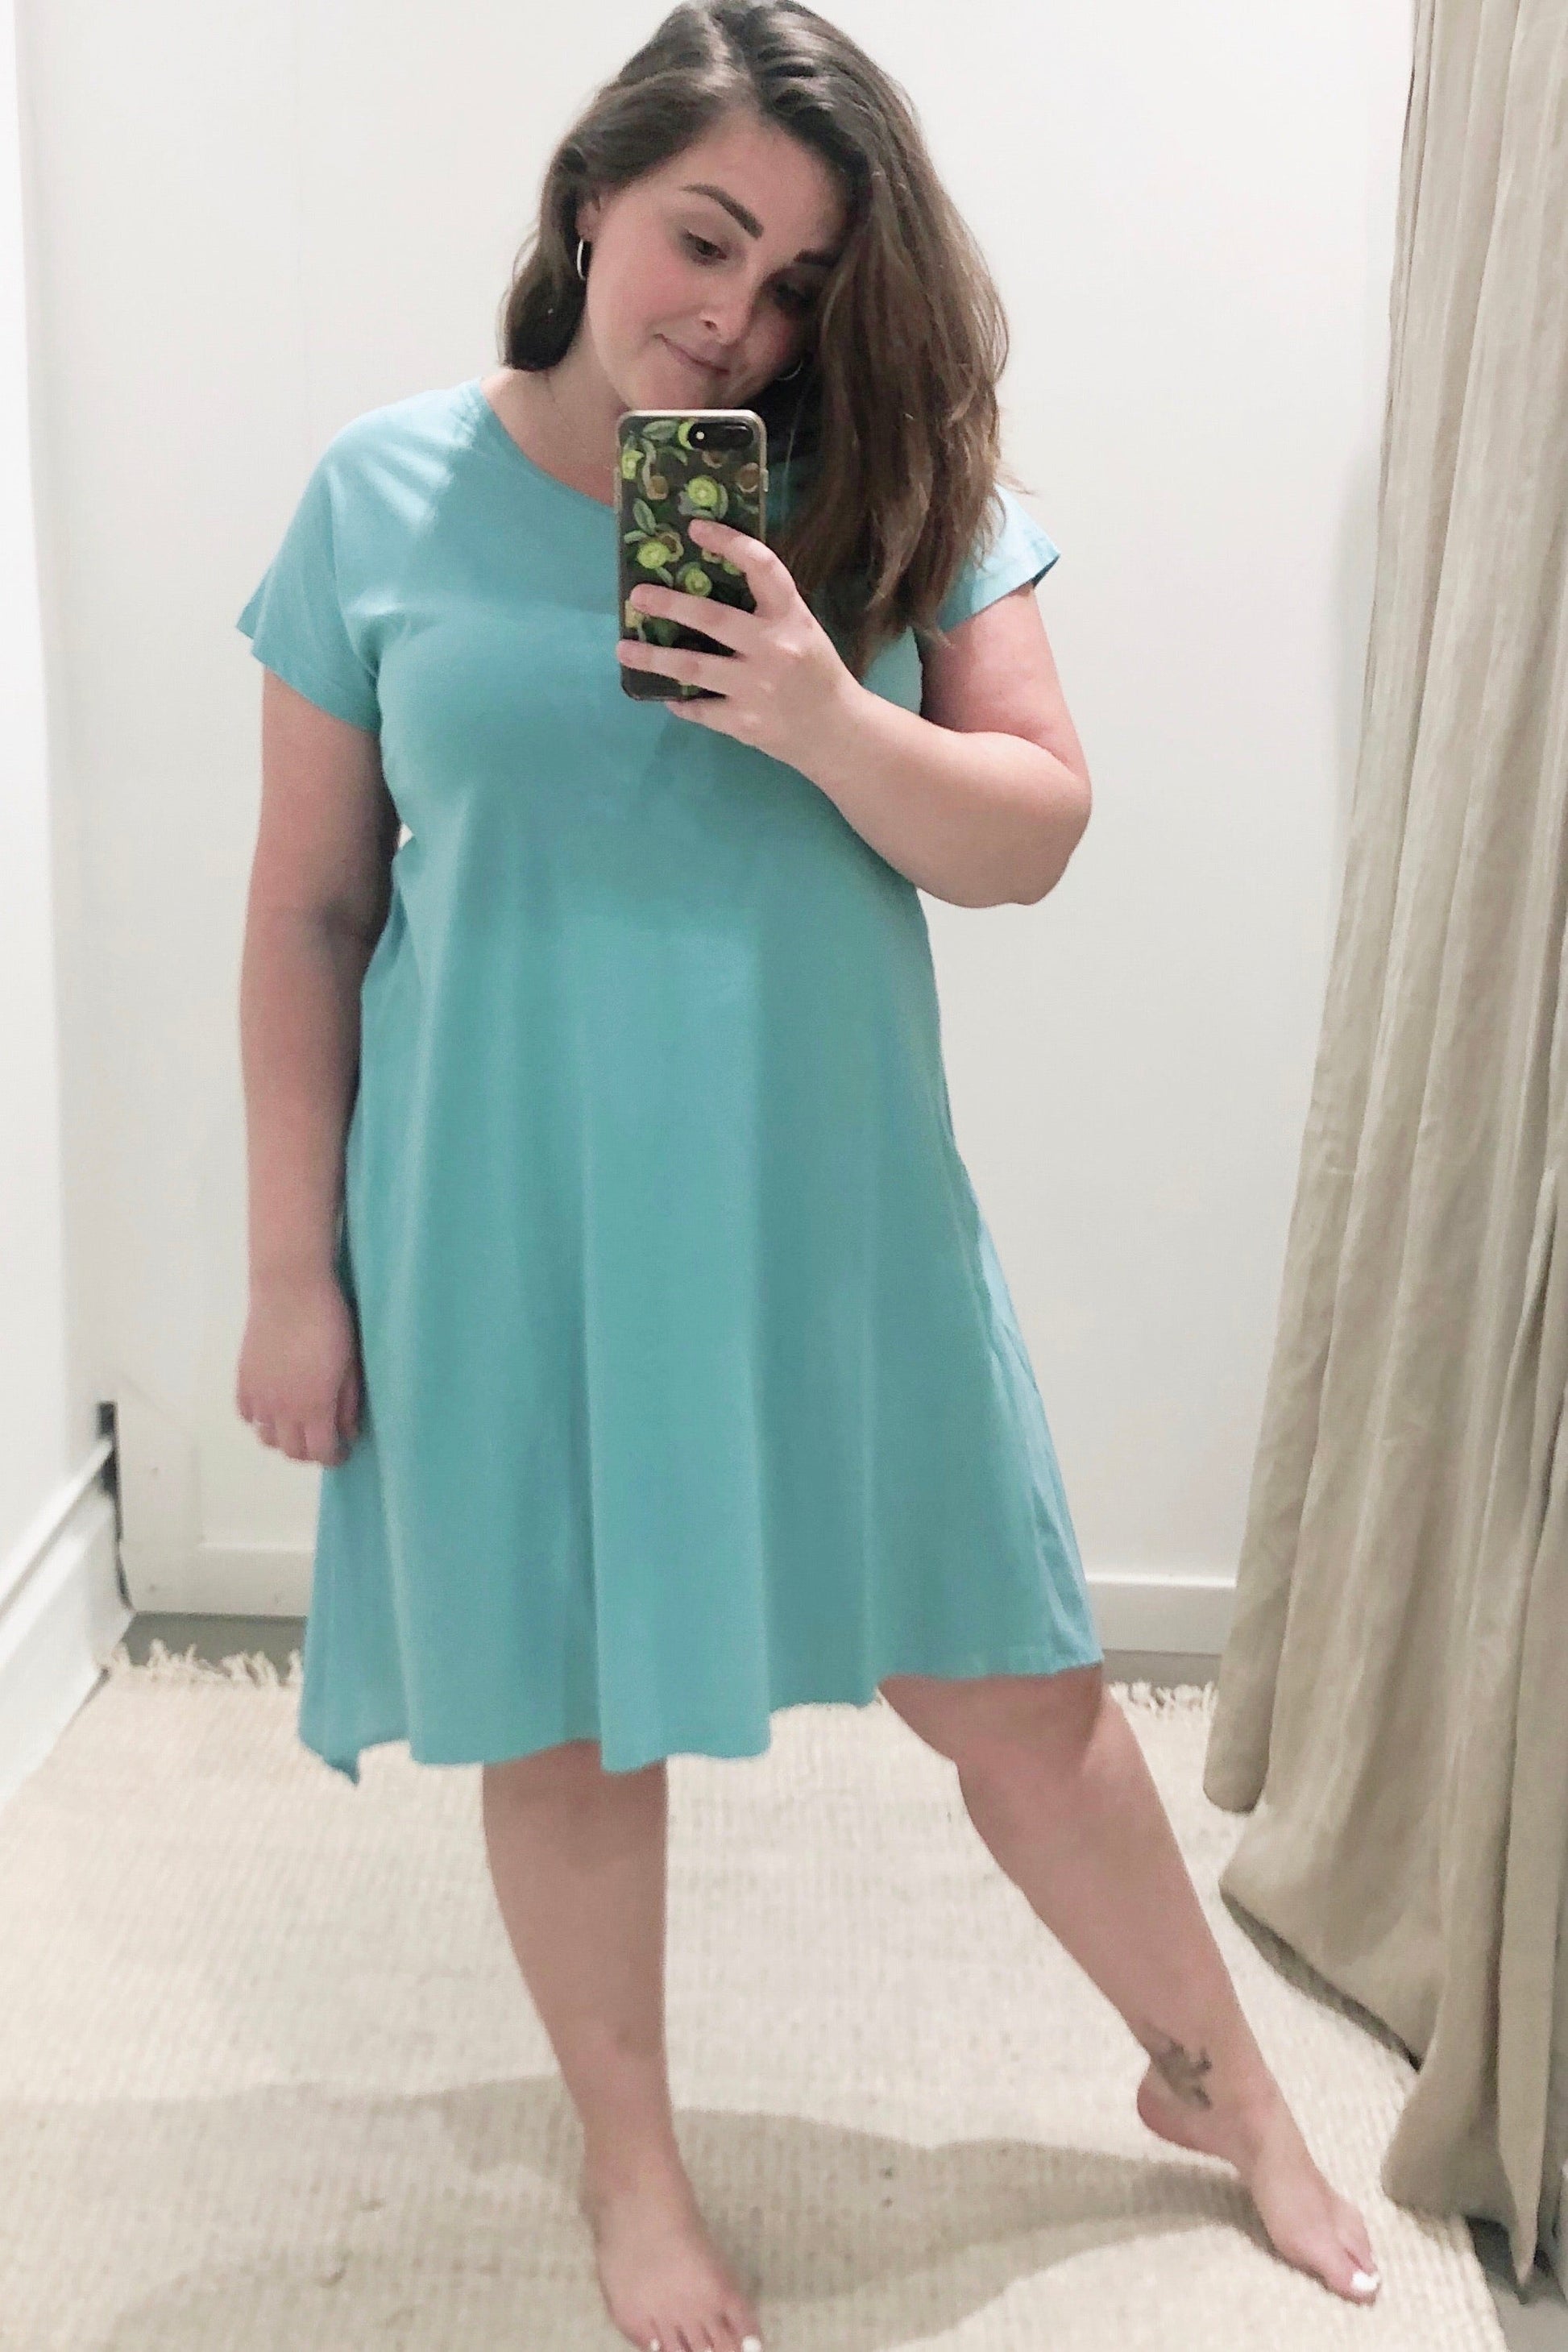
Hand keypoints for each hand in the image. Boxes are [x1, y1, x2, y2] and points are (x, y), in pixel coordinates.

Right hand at [236, 1269, 361, 1465]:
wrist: (290, 1289)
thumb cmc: (330, 1323)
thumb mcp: (350, 1365)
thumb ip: (347, 1403)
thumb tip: (347, 1431)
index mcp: (314, 1408)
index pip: (320, 1453)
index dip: (333, 1457)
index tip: (342, 1451)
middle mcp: (282, 1410)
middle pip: (291, 1452)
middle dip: (309, 1453)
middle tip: (322, 1439)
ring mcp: (259, 1396)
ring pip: (265, 1438)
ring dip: (283, 1438)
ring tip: (298, 1425)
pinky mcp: (243, 1380)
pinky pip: (247, 1415)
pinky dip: (259, 1419)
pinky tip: (273, 1407)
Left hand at [616, 516, 860, 769]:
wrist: (838, 732)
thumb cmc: (816, 674)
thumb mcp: (802, 631)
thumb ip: (766, 611)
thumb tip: (704, 584)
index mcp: (792, 618)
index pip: (762, 567)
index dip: (729, 542)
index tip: (696, 527)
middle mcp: (774, 649)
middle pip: (711, 618)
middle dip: (668, 604)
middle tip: (637, 596)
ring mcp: (756, 688)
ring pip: (691, 667)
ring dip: (652, 658)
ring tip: (623, 650)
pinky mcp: (743, 723)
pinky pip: (699, 709)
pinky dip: (679, 702)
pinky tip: (667, 695)